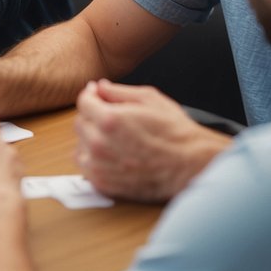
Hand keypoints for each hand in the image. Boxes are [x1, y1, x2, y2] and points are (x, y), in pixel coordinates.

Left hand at [74, 79, 230, 201]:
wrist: (190, 165)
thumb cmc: (175, 133)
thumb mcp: (150, 99)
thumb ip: (119, 91)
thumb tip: (100, 86)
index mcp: (110, 120)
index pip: (84, 102)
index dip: (90, 94)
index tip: (95, 94)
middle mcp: (100, 143)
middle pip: (80, 123)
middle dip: (92, 115)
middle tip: (108, 115)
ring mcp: (100, 166)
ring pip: (80, 145)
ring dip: (90, 138)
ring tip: (111, 137)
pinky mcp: (103, 184)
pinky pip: (85, 166)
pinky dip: (93, 158)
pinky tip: (110, 154)